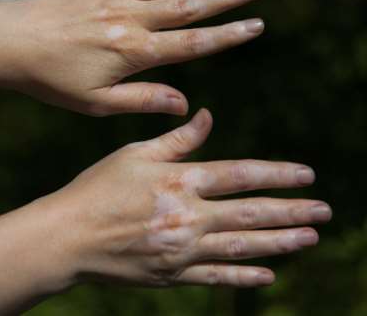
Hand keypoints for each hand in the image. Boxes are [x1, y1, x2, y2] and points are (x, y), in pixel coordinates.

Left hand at [2, 0, 264, 114]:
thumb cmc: (53, 79)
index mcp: (135, 52)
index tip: (255, 25)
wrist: (11, 44)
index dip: (227, 35)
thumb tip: (184, 104)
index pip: (193, 43)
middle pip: (188, 7)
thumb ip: (144, 100)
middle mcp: (132, 19)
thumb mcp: (98, 104)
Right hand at [44, 109, 331, 287]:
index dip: (277, 174)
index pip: (241, 175)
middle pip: (250, 213)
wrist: (68, 236)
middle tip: (324, 212)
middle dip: (291, 211)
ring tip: (309, 238)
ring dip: (280, 242)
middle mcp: (188, 216)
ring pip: (242, 246)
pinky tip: (269, 273)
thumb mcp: (136, 153)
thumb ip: (178, 138)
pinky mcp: (172, 274)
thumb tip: (208, 115)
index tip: (307, 174)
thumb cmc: (99, 187)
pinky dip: (244, 276)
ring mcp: (182, 250)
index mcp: (180, 181)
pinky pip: (216, 277)